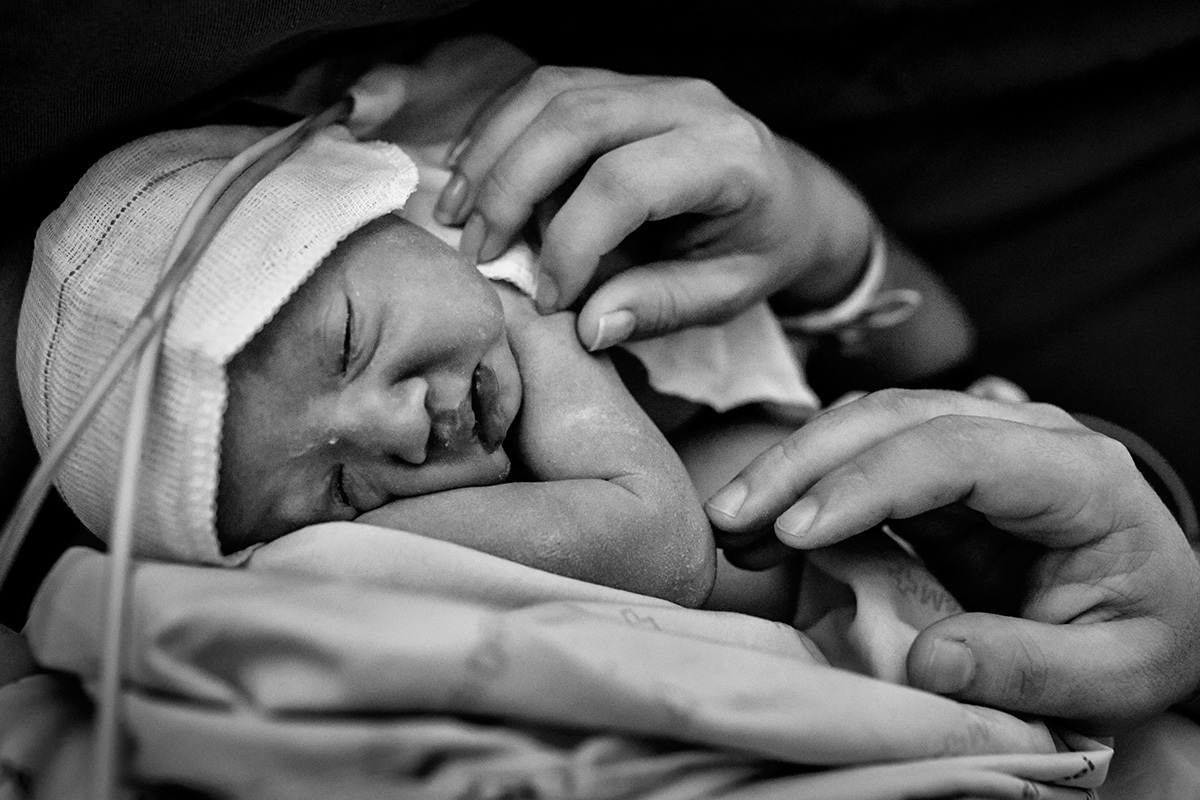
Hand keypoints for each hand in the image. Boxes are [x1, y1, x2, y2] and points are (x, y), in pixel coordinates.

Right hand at [434, 66, 872, 349]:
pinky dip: (499, 129)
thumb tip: (587, 326)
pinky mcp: (620, 84)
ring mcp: (652, 84)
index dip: (573, 243)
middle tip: (479, 250)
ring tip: (459, 215)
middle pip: (576, 119)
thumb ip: (662, 307)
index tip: (550, 299)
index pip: (627, 183)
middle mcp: (690, 103)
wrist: (790, 197)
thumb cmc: (760, 249)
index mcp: (728, 157)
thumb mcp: (728, 294)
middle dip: (512, 186)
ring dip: (493, 151)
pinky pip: (547, 88)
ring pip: (551, 92)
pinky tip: (472, 175)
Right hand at [705, 389, 1199, 730]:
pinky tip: (768, 524)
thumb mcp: (1115, 673)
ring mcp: (978, 440)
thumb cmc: (1147, 632)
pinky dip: (808, 483)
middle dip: (804, 462)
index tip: (798, 531)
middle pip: (896, 417)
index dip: (869, 482)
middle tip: (733, 517)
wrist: (1161, 605)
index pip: (956, 450)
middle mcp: (1024, 435)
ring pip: (867, 422)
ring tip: (733, 525)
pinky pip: (863, 455)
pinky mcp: (941, 467)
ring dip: (792, 466)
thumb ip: (1028, 666)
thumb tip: (928, 662)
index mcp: (1077, 473)